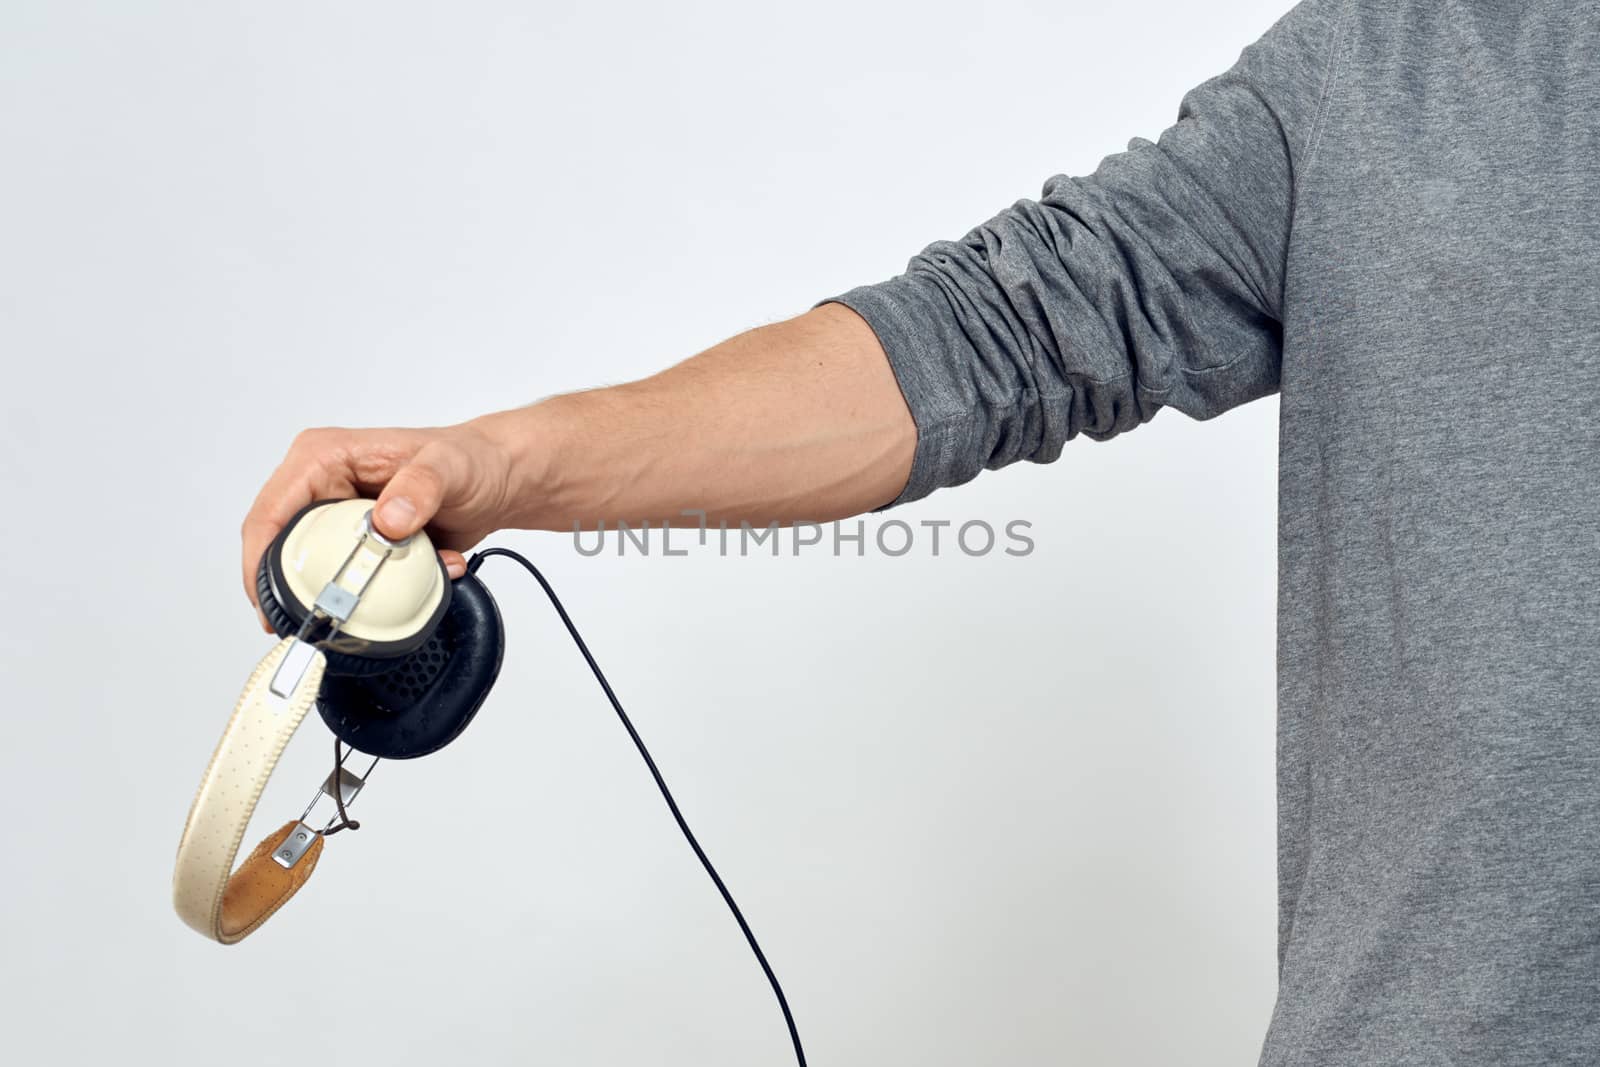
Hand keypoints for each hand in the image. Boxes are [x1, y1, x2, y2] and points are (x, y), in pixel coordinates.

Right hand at [241, 421, 517, 631]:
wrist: (497, 480)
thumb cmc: (470, 461)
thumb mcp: (449, 468)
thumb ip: (420, 488)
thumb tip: (388, 520)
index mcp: (324, 457)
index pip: (271, 511)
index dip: (259, 560)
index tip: (266, 602)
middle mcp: (322, 484)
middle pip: (280, 547)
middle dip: (295, 588)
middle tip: (312, 622)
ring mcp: (337, 515)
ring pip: (314, 567)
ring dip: (347, 588)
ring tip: (378, 598)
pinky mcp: (356, 540)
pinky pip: (349, 574)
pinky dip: (378, 589)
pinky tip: (412, 580)